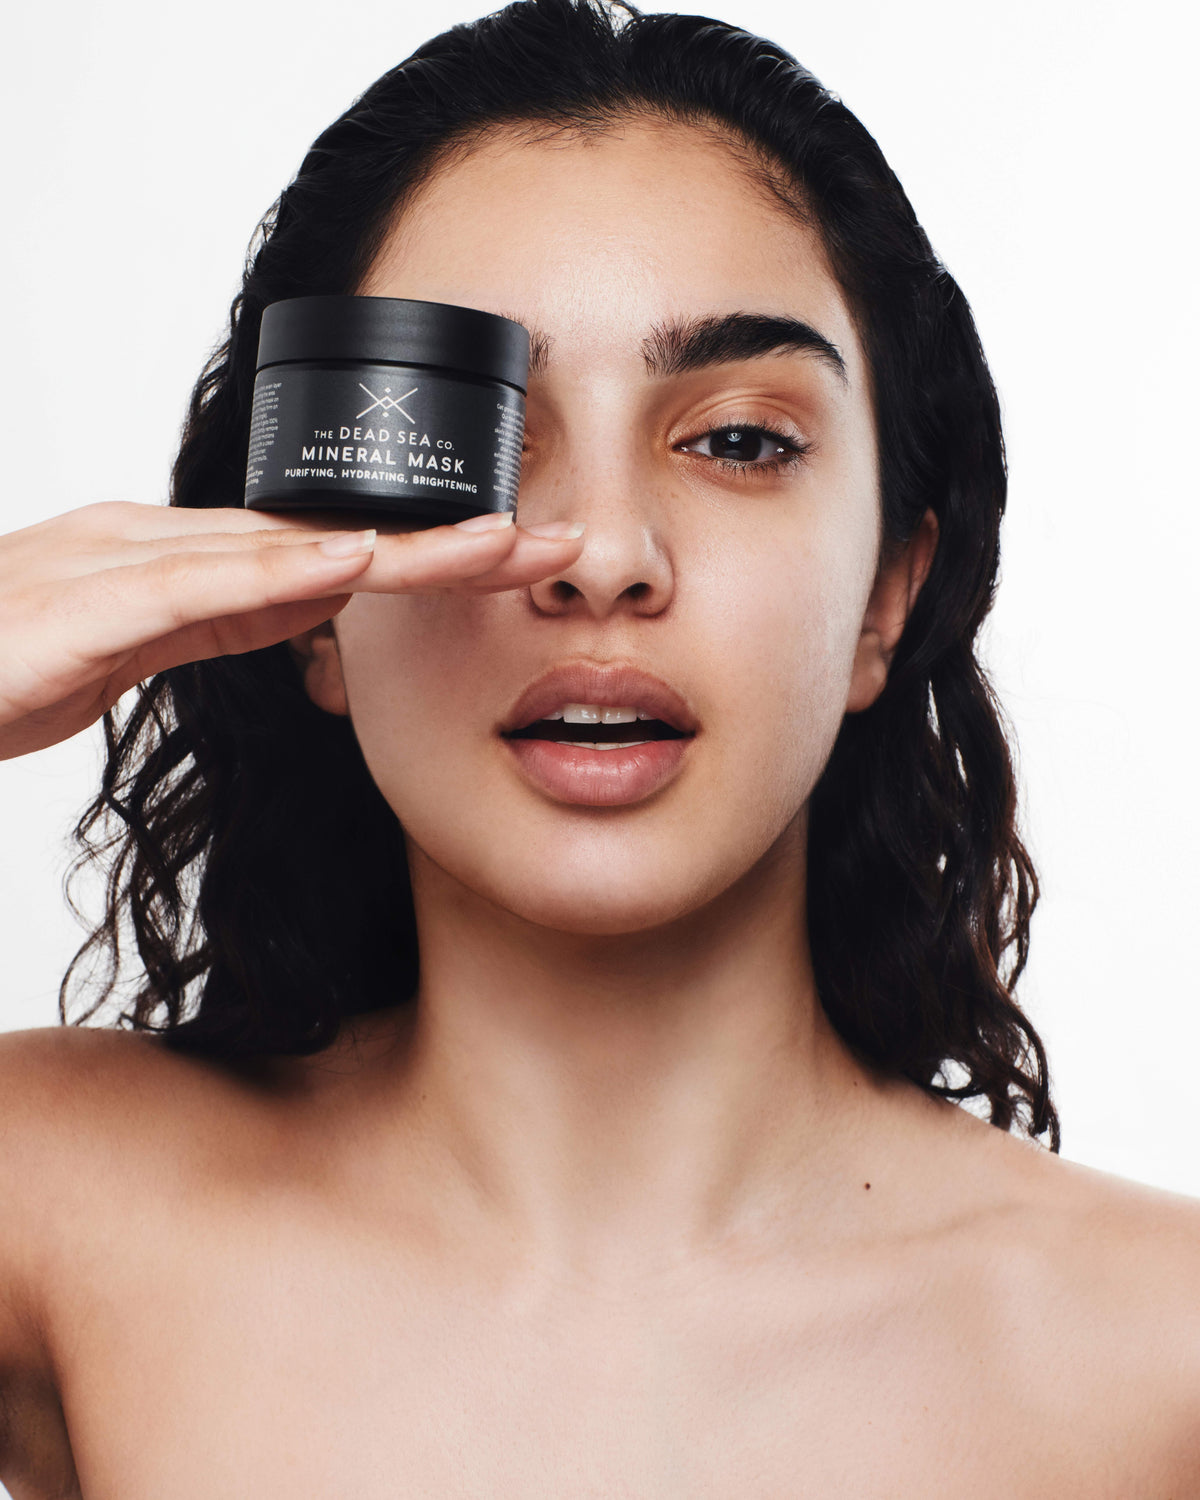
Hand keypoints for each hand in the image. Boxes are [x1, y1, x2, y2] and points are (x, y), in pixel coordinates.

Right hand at [0, 502, 583, 759]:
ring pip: (284, 549)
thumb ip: (213, 619)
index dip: (426, 553)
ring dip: (398, 547)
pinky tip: (350, 564)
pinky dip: (276, 573)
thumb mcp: (131, 647)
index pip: (326, 552)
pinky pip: (193, 586)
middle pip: (329, 539)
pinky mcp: (84, 612)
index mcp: (180, 561)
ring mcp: (122, 570)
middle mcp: (162, 546)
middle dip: (447, 541)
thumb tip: (307, 608)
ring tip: (498, 542)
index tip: (517, 557)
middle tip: (555, 537)